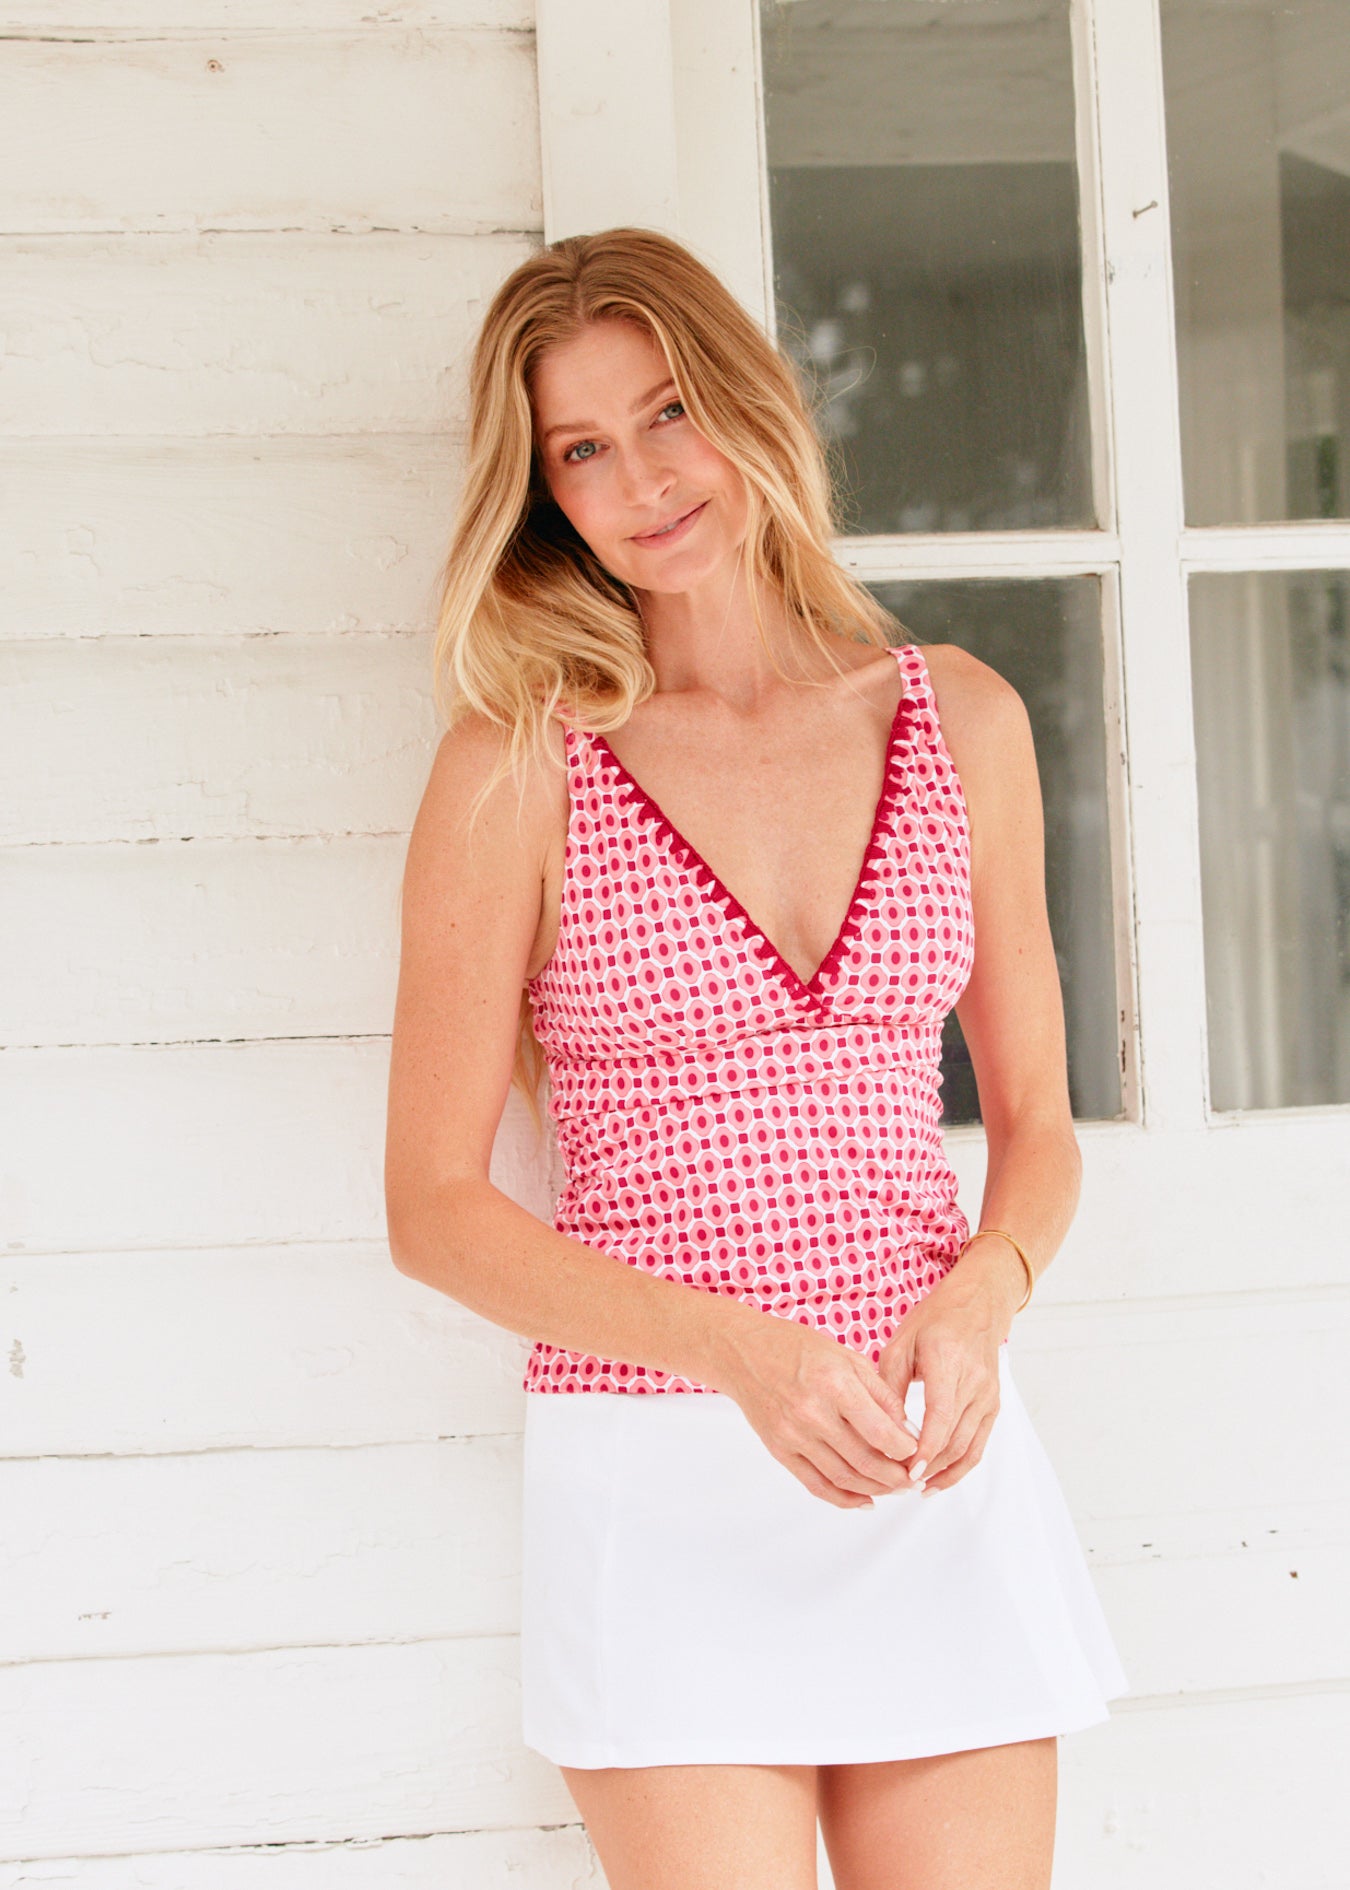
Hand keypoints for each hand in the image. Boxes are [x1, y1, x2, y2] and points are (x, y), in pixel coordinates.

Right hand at [720, 1314, 924, 1508]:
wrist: (743, 1353)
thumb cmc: (798, 1348)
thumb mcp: (847, 1357)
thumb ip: (879, 1394)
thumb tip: (906, 1431)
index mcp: (834, 1384)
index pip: (881, 1432)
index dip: (906, 1449)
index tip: (919, 1451)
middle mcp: (813, 1413)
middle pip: (865, 1461)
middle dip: (897, 1477)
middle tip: (914, 1479)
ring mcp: (793, 1435)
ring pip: (844, 1478)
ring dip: (875, 1490)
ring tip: (895, 1489)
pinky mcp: (779, 1450)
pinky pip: (816, 1485)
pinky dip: (844, 1500)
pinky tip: (865, 1501)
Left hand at [875, 1239, 1023, 1494]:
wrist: (979, 1305)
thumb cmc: (934, 1320)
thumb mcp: (901, 1343)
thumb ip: (889, 1386)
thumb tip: (879, 1429)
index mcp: (947, 1360)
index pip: (940, 1416)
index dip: (925, 1449)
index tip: (907, 1472)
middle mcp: (973, 1380)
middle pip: (955, 1438)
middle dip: (929, 1468)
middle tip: (900, 1486)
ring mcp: (988, 1395)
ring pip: (968, 1447)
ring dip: (944, 1473)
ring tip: (916, 1489)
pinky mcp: (993, 1405)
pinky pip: (979, 1444)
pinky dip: (960, 1467)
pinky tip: (938, 1480)